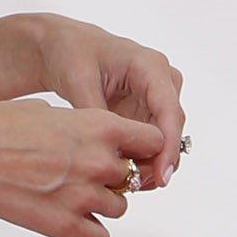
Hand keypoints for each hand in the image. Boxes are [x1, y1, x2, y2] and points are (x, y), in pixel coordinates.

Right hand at [0, 96, 172, 236]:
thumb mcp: (52, 112)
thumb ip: (84, 128)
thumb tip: (94, 139)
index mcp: (101, 127)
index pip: (153, 141)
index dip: (142, 148)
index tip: (131, 152)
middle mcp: (100, 162)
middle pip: (133, 178)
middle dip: (114, 176)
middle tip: (84, 173)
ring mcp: (84, 196)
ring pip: (119, 208)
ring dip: (101, 203)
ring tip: (70, 194)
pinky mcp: (65, 226)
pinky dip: (90, 230)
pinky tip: (70, 218)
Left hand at [30, 16, 187, 181]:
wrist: (67, 48)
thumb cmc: (72, 53)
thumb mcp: (78, 79)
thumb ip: (95, 111)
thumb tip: (109, 147)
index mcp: (151, 66)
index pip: (170, 110)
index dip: (168, 146)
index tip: (162, 175)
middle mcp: (162, 83)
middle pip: (170, 130)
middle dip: (157, 162)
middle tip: (134, 187)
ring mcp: (157, 100)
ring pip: (163, 141)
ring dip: (148, 164)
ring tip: (124, 186)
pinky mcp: (147, 115)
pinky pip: (150, 144)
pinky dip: (139, 161)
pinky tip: (122, 178)